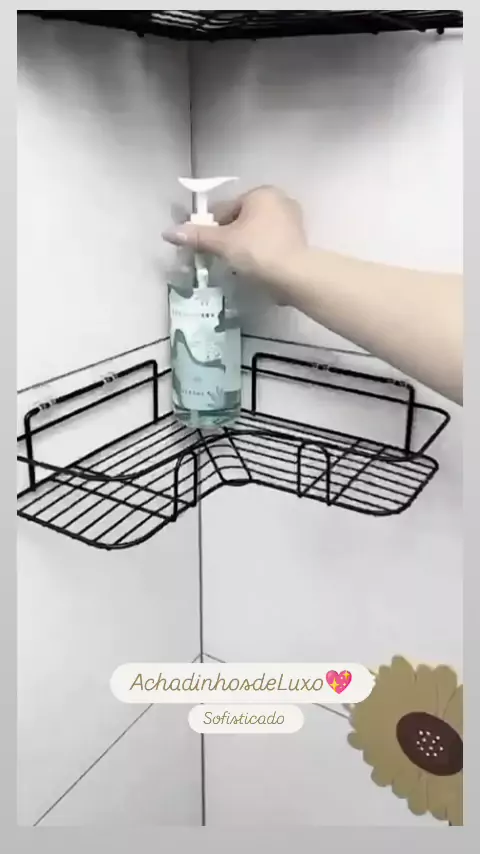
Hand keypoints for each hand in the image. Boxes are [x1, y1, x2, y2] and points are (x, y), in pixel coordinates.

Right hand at [162, 185, 307, 292]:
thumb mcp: (223, 243)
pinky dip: (261, 251)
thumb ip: (197, 236)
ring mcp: (292, 219)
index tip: (209, 249)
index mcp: (261, 193)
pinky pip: (271, 242)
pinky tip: (257, 267)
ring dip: (245, 245)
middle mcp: (279, 199)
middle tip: (224, 259)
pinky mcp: (299, 239)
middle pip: (241, 219)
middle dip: (230, 237)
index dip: (212, 230)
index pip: (225, 210)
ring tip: (240, 265)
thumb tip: (168, 232)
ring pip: (256, 231)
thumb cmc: (257, 252)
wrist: (295, 276)